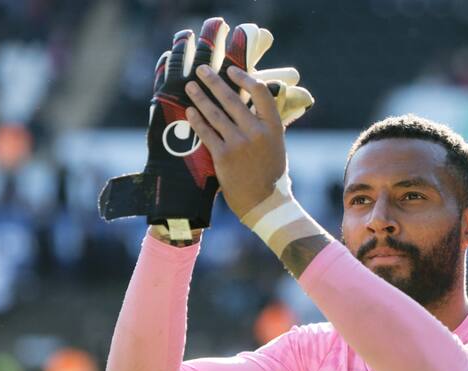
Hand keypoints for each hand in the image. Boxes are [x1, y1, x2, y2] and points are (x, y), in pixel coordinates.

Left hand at [185, 64, 286, 219]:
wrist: (265, 203)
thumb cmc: (273, 175)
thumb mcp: (278, 146)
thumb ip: (268, 125)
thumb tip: (259, 103)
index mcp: (274, 128)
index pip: (261, 93)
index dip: (244, 78)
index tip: (231, 70)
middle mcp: (257, 133)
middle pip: (232, 99)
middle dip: (214, 81)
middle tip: (201, 70)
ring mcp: (239, 144)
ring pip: (215, 113)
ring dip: (200, 97)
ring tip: (190, 86)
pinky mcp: (223, 157)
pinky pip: (206, 133)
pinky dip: (197, 120)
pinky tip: (189, 111)